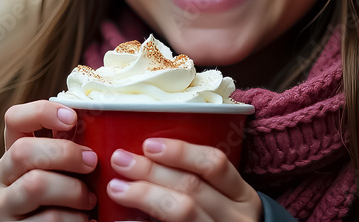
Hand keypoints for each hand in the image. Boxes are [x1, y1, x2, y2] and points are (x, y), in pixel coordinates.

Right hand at [0, 100, 97, 220]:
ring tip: (90, 199)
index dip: (42, 112)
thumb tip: (101, 127)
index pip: (14, 119)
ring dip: (73, 190)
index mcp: (12, 153)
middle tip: (92, 162)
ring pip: (35, 185)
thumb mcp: (58, 170)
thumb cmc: (58, 198)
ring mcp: (3, 206)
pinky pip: (49, 219)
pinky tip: (84, 219)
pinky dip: (75, 218)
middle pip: (23, 151)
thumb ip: (66, 151)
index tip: (72, 118)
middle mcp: (0, 177)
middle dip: (65, 153)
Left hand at [106, 138, 261, 221]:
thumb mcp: (222, 199)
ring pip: (182, 211)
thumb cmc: (220, 218)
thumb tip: (146, 154)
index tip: (148, 144)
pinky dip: (146, 220)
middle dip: (152, 171)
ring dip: (144, 195)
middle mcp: (236, 217)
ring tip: (116, 187)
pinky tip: (127, 216)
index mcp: (242, 196)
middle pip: (192, 187)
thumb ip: (194, 179)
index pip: (214, 164)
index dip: (180, 152)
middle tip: (121, 160)